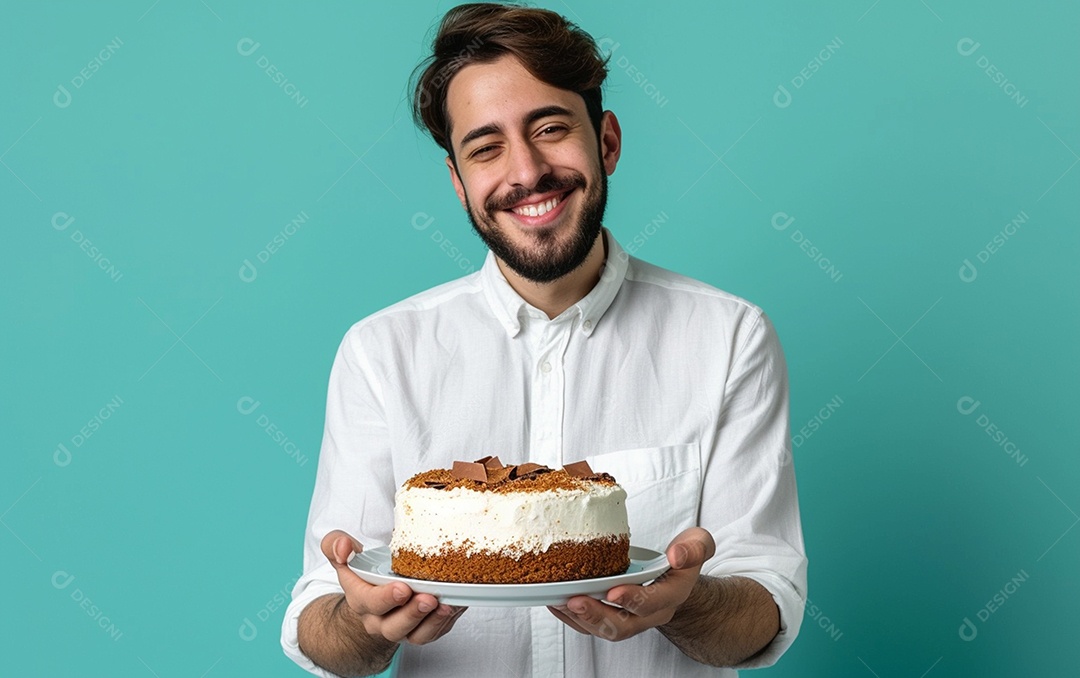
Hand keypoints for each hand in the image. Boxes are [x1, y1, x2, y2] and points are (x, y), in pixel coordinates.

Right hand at [321, 530, 466, 644]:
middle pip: (392, 626)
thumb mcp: (345, 553)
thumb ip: (336, 545)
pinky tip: (454, 606)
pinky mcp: (419, 631)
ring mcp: (400, 628)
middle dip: (411, 613)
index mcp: (360, 599)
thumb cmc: (363, 570)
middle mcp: (378, 619)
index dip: (385, 598)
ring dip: (431, 622)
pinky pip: (432, 633)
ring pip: (414, 635)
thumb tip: (344, 547)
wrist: (373, 593)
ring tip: (445, 605)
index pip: (368, 602)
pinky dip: (444, 622)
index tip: (402, 588)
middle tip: (427, 598)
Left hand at [548, 527, 715, 640]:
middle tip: (576, 600)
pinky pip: (590, 625)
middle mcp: (650, 614)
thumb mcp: (698, 544)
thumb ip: (694, 548)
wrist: (676, 580)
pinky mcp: (613, 618)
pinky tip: (555, 602)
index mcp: (672, 595)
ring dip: (580, 618)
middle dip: (597, 615)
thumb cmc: (682, 559)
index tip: (613, 591)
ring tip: (559, 602)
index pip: (653, 602)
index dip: (633, 599)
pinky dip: (571, 616)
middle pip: (623, 626)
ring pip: (603, 629)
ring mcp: (631, 619)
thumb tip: (676, 555)